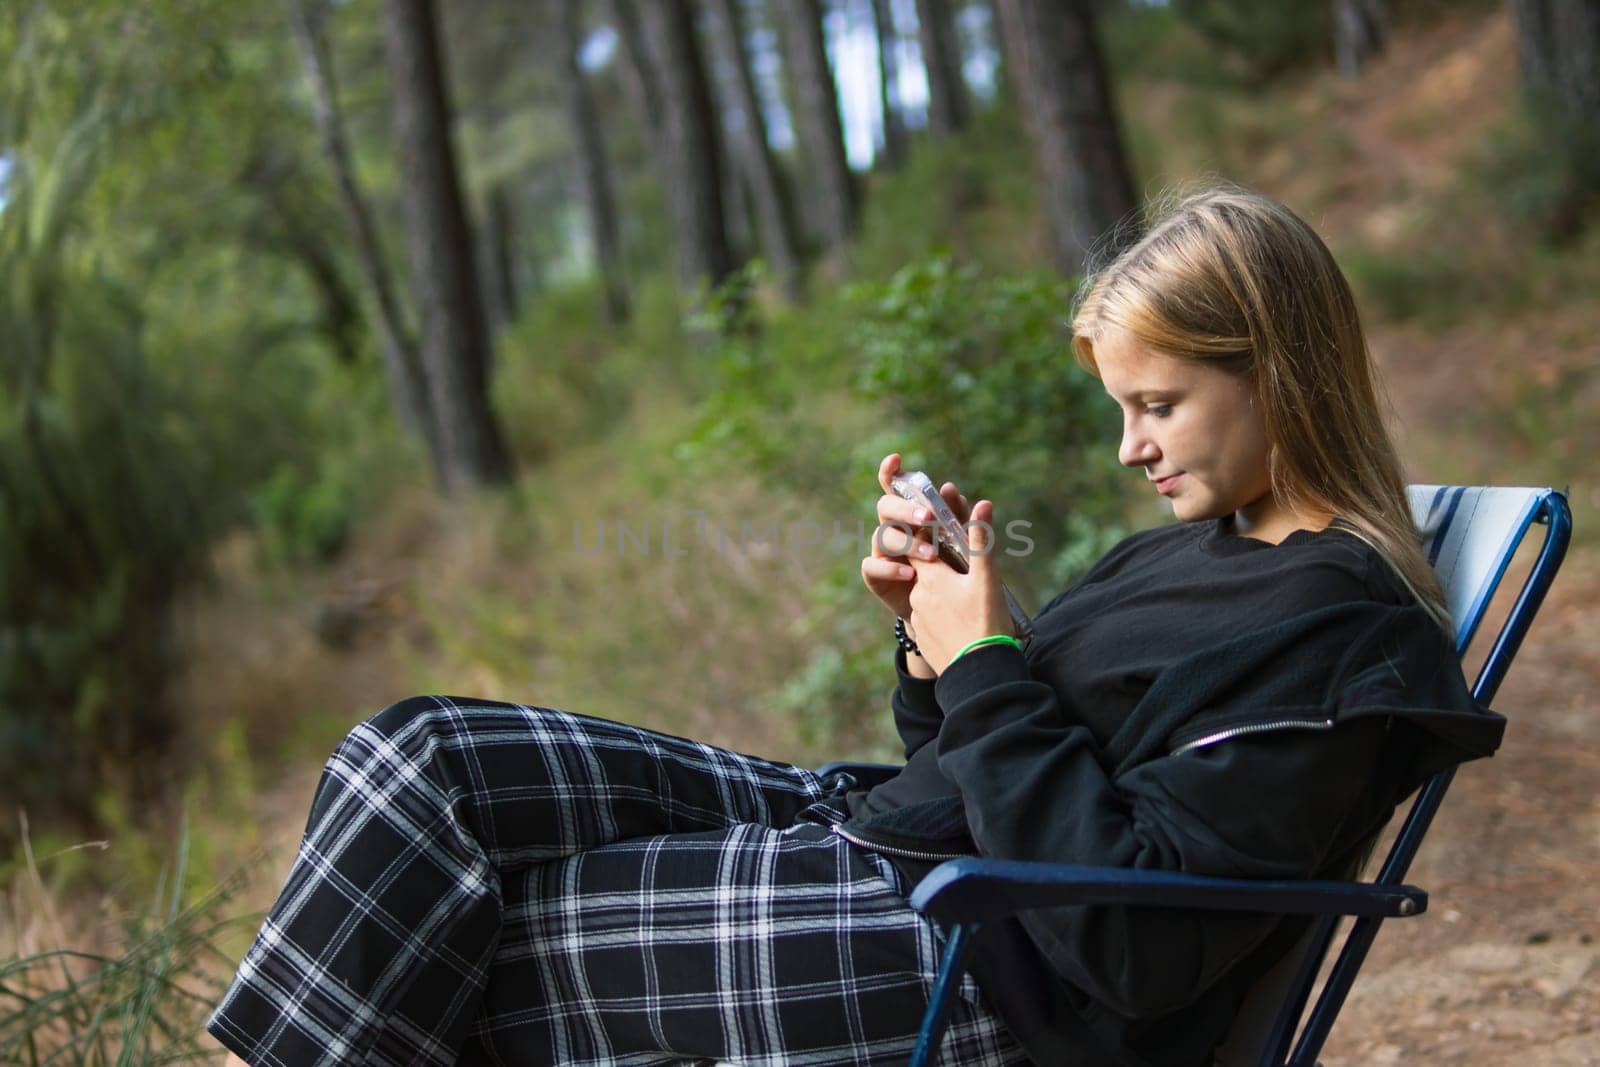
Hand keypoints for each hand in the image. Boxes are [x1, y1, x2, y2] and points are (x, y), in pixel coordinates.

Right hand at [860, 452, 969, 622]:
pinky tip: (911, 574)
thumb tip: (949, 488)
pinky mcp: (875, 574)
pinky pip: (873, 566)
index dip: (890, 471)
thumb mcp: (958, 539)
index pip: (895, 487)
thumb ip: (956, 515)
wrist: (941, 607)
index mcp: (908, 513)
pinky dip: (892, 569)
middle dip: (905, 510)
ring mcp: (881, 550)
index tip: (896, 458)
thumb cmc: (949, 565)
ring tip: (932, 555)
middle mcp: (891, 527)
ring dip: (907, 543)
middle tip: (928, 518)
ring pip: (883, 536)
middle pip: (885, 507)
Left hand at [906, 498, 1013, 674]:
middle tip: (964, 570)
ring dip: (944, 594)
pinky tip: (963, 622)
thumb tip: (982, 504)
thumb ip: (981, 541)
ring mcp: (920, 620)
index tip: (941, 528)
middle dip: (941, 566)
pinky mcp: (927, 640)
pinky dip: (945, 616)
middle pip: (927, 572)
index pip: (921, 546)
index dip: (931, 536)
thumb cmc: (986, 622)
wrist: (978, 674)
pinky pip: (933, 620)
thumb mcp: (987, 579)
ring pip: (929, 597)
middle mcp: (919, 597)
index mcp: (931, 578)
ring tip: (969, 599)